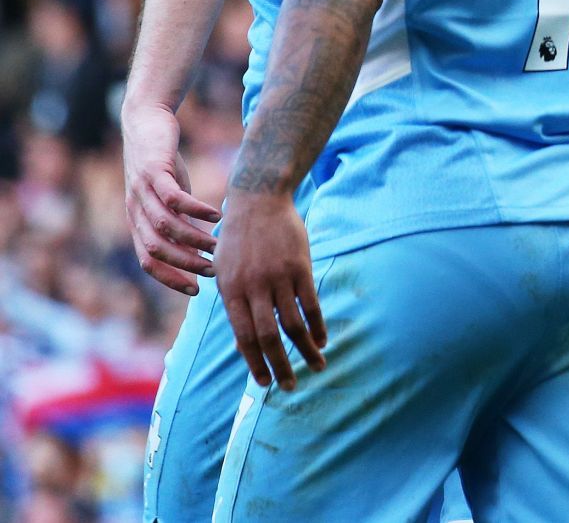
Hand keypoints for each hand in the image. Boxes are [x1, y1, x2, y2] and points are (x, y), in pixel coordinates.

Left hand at [121, 100, 220, 293]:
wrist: (146, 122)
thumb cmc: (162, 163)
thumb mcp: (170, 197)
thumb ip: (179, 222)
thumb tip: (199, 249)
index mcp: (137, 222)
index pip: (148, 262)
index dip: (170, 279)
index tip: (196, 290)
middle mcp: (135, 211)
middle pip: (155, 249)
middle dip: (184, 265)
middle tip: (212, 271)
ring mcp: (142, 191)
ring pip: (165, 227)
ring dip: (193, 240)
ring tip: (219, 245)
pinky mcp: (154, 172)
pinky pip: (174, 198)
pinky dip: (196, 210)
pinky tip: (217, 214)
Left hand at [216, 191, 326, 390]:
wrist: (258, 201)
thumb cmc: (238, 239)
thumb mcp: (225, 270)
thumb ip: (234, 304)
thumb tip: (243, 341)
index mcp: (231, 291)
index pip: (244, 336)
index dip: (255, 362)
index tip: (264, 383)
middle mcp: (254, 287)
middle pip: (269, 336)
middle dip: (280, 365)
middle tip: (290, 387)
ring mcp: (278, 277)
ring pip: (294, 323)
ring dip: (306, 349)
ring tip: (317, 366)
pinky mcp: (300, 267)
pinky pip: (311, 303)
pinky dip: (318, 324)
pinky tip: (323, 339)